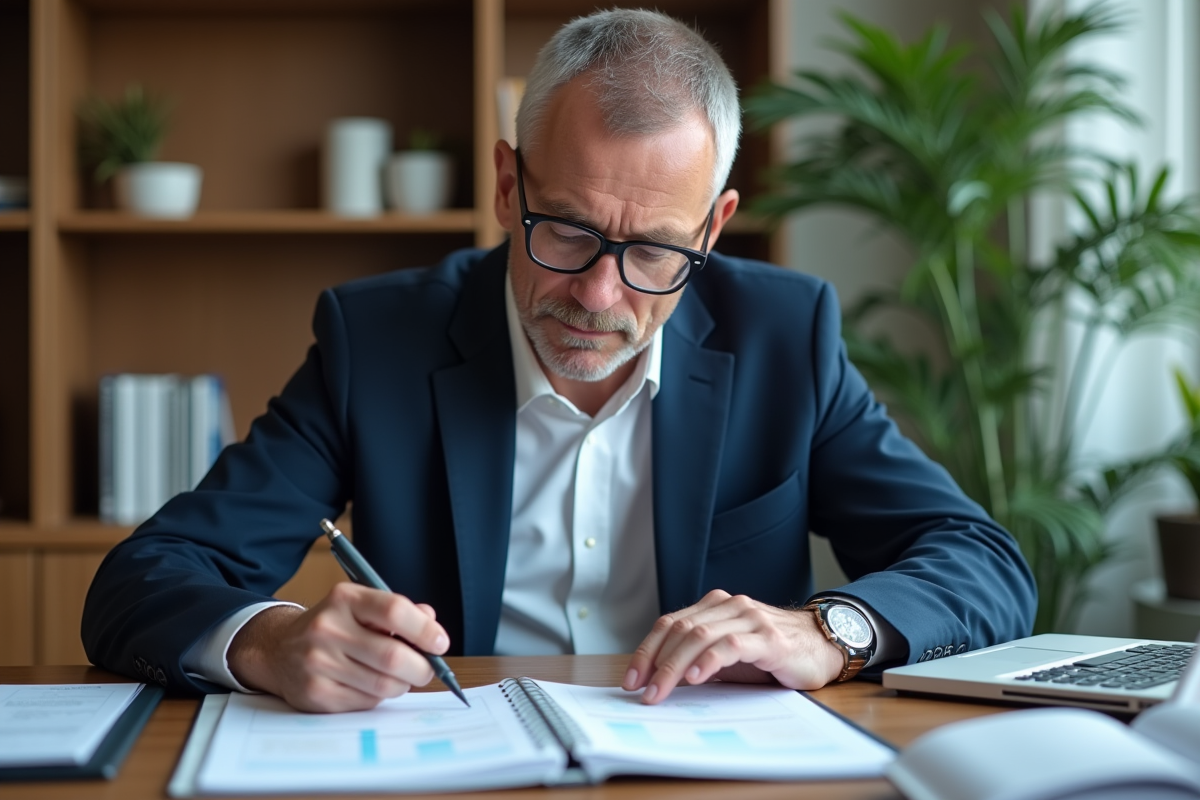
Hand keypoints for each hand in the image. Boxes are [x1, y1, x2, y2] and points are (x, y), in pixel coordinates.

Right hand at [227, 582, 449, 712]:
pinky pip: (366, 702)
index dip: (425, 630)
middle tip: (427, 669)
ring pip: (383, 684)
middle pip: (393, 655)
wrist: (278, 650)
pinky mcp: (316, 693)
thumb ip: (399, 612)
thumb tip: (431, 622)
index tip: (440, 643)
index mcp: (344, 599)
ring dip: (402, 685)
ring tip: (399, 678)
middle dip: (421, 667)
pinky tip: (370, 686)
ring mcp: (318, 662)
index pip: (394, 610)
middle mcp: (327, 628)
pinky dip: (378, 697)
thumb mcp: (361, 607)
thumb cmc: (333, 627)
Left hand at [622, 590, 844, 703]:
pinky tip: (696, 678)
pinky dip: (709, 660)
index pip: (670, 623)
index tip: (631, 678)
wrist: (822, 646)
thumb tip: (661, 679)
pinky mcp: (768, 638)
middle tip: (642, 691)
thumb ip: (700, 657)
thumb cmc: (773, 654)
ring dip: (674, 666)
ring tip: (660, 691)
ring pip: (700, 635)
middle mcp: (729, 605)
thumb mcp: (730, 656)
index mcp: (715, 605)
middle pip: (681, 629)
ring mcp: (749, 618)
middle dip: (656, 662)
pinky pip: (731, 644)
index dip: (647, 650)